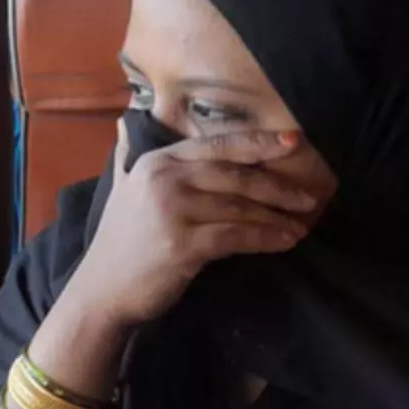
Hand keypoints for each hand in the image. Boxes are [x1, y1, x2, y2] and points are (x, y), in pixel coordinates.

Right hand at [69, 123, 319, 328]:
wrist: (101, 291)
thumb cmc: (120, 244)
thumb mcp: (122, 189)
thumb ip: (131, 155)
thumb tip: (128, 117)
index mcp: (156, 162)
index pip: (217, 144)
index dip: (259, 142)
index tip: (293, 142)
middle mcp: (164, 179)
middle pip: (235, 174)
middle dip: (277, 185)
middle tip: (307, 197)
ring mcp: (172, 211)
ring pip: (240, 207)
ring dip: (276, 217)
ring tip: (300, 226)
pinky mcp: (182, 244)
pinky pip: (236, 236)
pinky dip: (265, 238)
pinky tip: (283, 242)